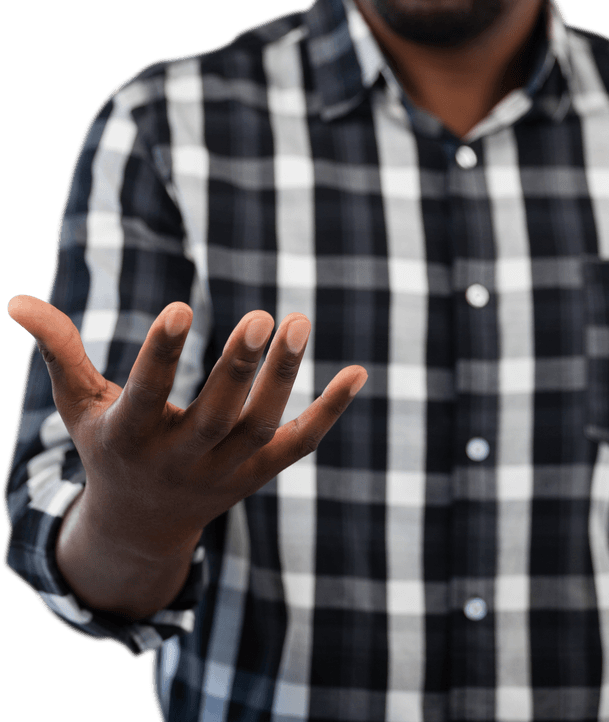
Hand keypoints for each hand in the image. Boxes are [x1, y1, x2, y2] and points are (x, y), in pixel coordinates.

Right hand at [7, 296, 366, 556]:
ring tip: (298, 319)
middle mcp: (180, 460)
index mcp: (130, 439)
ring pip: (261, 426)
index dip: (162, 356)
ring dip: (284, 377)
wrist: (143, 526)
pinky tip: (357, 372)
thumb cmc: (108, 447)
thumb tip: (15, 299)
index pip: (147, 396)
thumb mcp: (78, 405)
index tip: (180, 307)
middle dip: (238, 368)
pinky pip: (300, 444)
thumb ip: (58, 351)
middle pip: (217, 416)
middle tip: (261, 315)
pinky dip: (330, 412)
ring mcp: (225, 471)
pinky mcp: (259, 473)